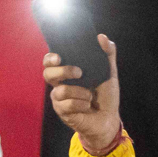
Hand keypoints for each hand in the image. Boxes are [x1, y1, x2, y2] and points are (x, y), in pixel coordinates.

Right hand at [43, 35, 121, 153]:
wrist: (109, 119)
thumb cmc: (106, 96)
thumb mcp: (109, 73)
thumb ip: (107, 54)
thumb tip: (101, 37)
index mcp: (67, 73)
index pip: (50, 62)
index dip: (50, 58)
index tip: (59, 57)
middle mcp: (60, 85)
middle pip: (47, 74)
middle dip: (63, 71)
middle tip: (79, 73)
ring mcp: (60, 100)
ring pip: (60, 91)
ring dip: (79, 92)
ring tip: (90, 96)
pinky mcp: (63, 113)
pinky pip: (67, 105)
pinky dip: (81, 104)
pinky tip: (88, 106)